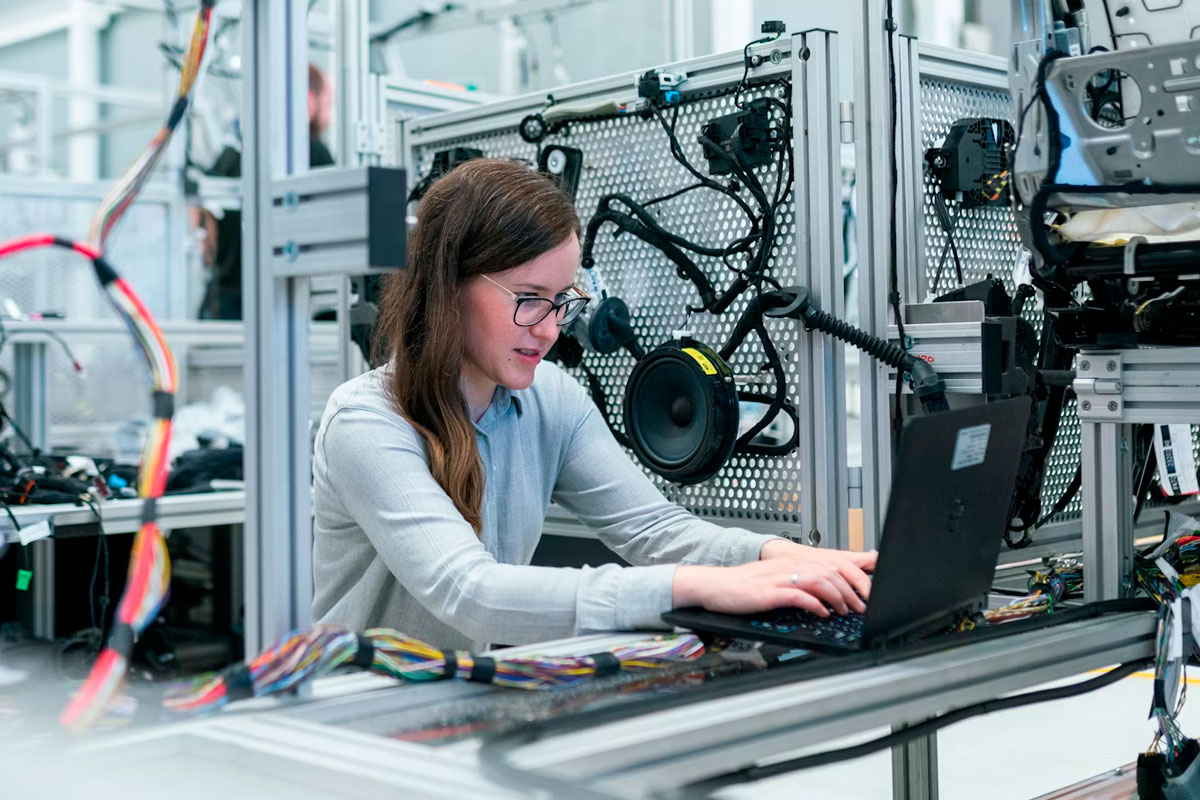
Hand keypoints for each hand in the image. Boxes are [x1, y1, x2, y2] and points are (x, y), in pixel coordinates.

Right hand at [672, 559, 866, 617]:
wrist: (715, 585)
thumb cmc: (743, 586)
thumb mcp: (775, 579)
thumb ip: (799, 583)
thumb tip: (823, 594)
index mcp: (792, 562)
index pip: (831, 565)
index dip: (852, 579)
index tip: (863, 595)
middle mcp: (789, 566)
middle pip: (830, 572)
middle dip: (851, 591)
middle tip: (859, 607)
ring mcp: (780, 578)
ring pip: (819, 581)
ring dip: (837, 597)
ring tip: (844, 611)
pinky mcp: (770, 592)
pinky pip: (799, 596)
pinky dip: (815, 605)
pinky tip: (822, 613)